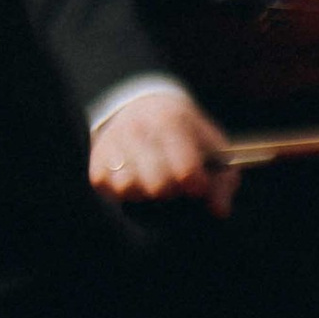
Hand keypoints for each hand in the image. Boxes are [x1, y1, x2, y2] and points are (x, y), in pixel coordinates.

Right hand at [90, 87, 238, 211]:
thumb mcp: (211, 146)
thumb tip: (219, 211)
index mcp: (170, 120)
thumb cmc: (184, 134)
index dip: (196, 185)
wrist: (141, 106)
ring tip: (152, 183)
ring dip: (145, 194)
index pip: (185, 169)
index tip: (197, 186)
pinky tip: (135, 183)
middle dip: (171, 192)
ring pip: (130, 188)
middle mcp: (137, 129)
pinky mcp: (96, 160)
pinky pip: (109, 191)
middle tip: (174, 185)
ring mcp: (113, 144)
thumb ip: (223, 179)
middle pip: (158, 185)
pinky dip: (124, 195)